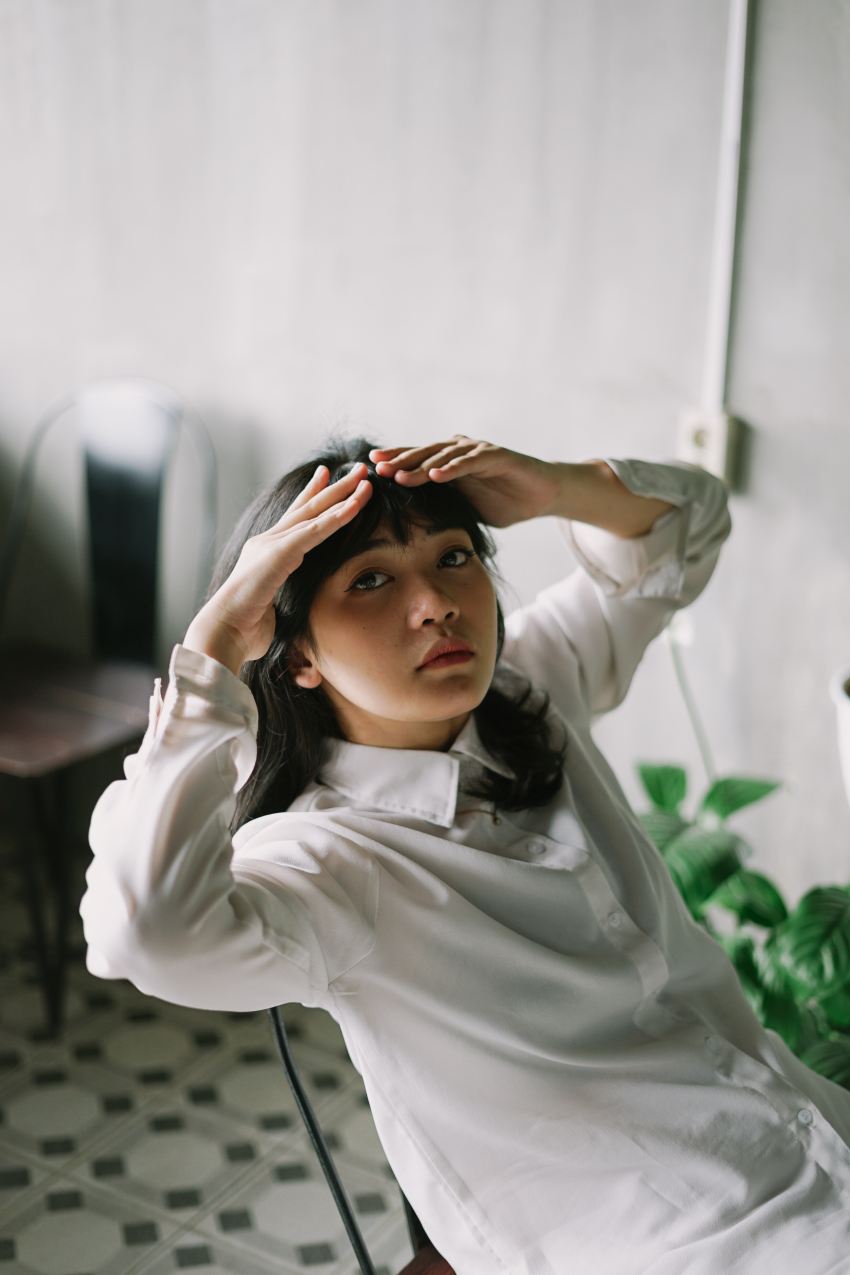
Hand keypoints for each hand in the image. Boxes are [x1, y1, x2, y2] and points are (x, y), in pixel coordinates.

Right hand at [184, 462, 372, 670]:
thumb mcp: (269, 610)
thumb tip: (281, 614)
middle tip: (358, 469)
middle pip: (308, 507)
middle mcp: (268, 542)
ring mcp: (273, 544)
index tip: (326, 476)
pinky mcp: (281, 553)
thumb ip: (279, 602)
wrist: (224, 629)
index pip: (294, 518)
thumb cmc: (245, 628)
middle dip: (334, 487)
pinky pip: (316, 531)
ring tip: (365, 478)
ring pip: (315, 513)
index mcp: (266, 553)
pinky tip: (355, 505)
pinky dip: (337, 517)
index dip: (312, 496)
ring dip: (343, 495)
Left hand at [368, 435, 562, 527]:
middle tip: (377, 469)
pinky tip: (437, 475)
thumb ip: (443, 507)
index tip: (370, 470)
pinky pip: (472, 461)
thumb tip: (412, 527)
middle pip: (424, 454)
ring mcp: (479, 451)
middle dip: (400, 461)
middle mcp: (461, 451)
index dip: (395, 463)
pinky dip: (454, 467)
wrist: (542, 494)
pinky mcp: (498, 456)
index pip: (417, 460)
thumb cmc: (504, 500)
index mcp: (450, 463)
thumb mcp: (466, 507)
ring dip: (421, 466)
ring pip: (444, 456)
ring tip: (401, 476)